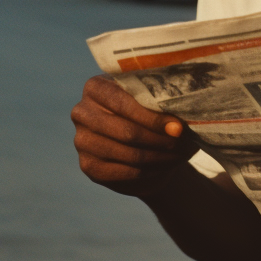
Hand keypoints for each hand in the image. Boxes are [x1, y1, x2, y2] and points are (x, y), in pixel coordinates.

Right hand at [72, 75, 197, 196]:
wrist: (143, 146)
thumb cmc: (152, 117)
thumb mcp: (158, 105)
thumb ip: (164, 107)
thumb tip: (176, 126)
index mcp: (96, 87)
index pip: (124, 103)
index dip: (153, 118)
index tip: (178, 128)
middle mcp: (82, 112)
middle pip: (126, 131)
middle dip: (158, 139)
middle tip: (179, 143)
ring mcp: (81, 140)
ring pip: (128, 154)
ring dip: (158, 156)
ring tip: (177, 154)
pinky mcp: (88, 165)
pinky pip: (124, 172)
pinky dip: (149, 171)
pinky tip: (163, 166)